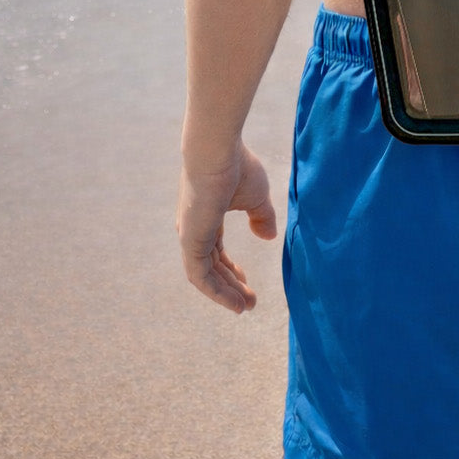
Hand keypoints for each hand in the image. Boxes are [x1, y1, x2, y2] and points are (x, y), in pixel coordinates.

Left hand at [177, 139, 278, 313]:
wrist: (217, 151)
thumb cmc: (237, 166)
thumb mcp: (256, 196)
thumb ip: (261, 217)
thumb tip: (268, 237)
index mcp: (206, 217)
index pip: (215, 251)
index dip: (231, 269)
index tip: (247, 282)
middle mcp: (194, 228)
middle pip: (211, 266)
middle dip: (231, 285)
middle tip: (249, 304)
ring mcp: (190, 236)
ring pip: (205, 276)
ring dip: (225, 294)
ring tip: (245, 307)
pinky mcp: (190, 241)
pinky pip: (200, 277)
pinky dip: (216, 292)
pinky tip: (233, 302)